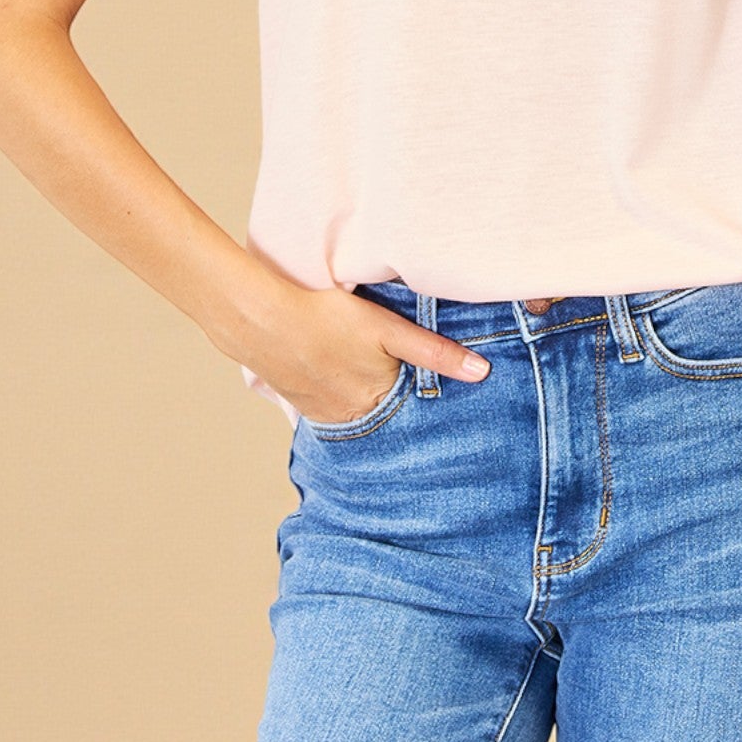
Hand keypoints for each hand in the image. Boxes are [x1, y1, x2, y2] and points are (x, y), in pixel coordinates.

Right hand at [240, 283, 490, 424]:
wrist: (261, 321)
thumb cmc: (327, 320)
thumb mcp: (388, 331)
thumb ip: (435, 353)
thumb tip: (481, 372)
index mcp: (379, 404)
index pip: (418, 416)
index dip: (434, 407)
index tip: (454, 408)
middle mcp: (355, 420)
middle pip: (391, 419)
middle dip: (407, 413)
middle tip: (416, 393)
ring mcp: (327, 417)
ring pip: (364, 417)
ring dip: (376, 406)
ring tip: (381, 385)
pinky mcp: (306, 407)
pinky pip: (338, 412)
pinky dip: (349, 401)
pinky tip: (348, 381)